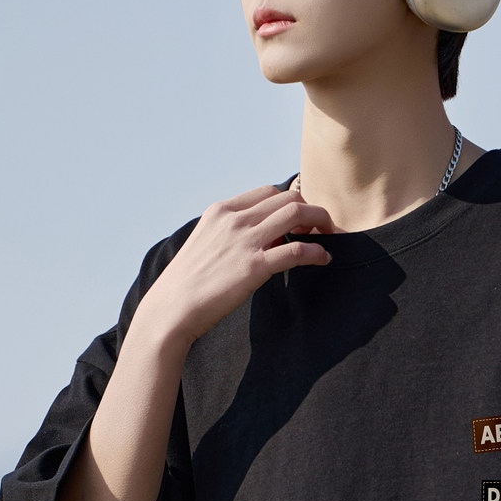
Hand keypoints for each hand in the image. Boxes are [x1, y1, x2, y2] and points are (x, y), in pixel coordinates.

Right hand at [138, 186, 335, 350]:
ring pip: (298, 213)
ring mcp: (245, 242)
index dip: (289, 202)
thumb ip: (233, 234)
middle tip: (318, 229)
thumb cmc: (188, 283)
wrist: (172, 309)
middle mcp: (234, 220)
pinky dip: (317, 252)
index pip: (268, 192)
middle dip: (310, 210)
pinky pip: (298, 250)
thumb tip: (266, 236)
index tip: (298, 221)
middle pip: (288, 198)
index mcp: (221, 211)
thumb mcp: (206, 243)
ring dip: (320, 222)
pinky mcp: (254, 267)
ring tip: (327, 237)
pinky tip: (324, 259)